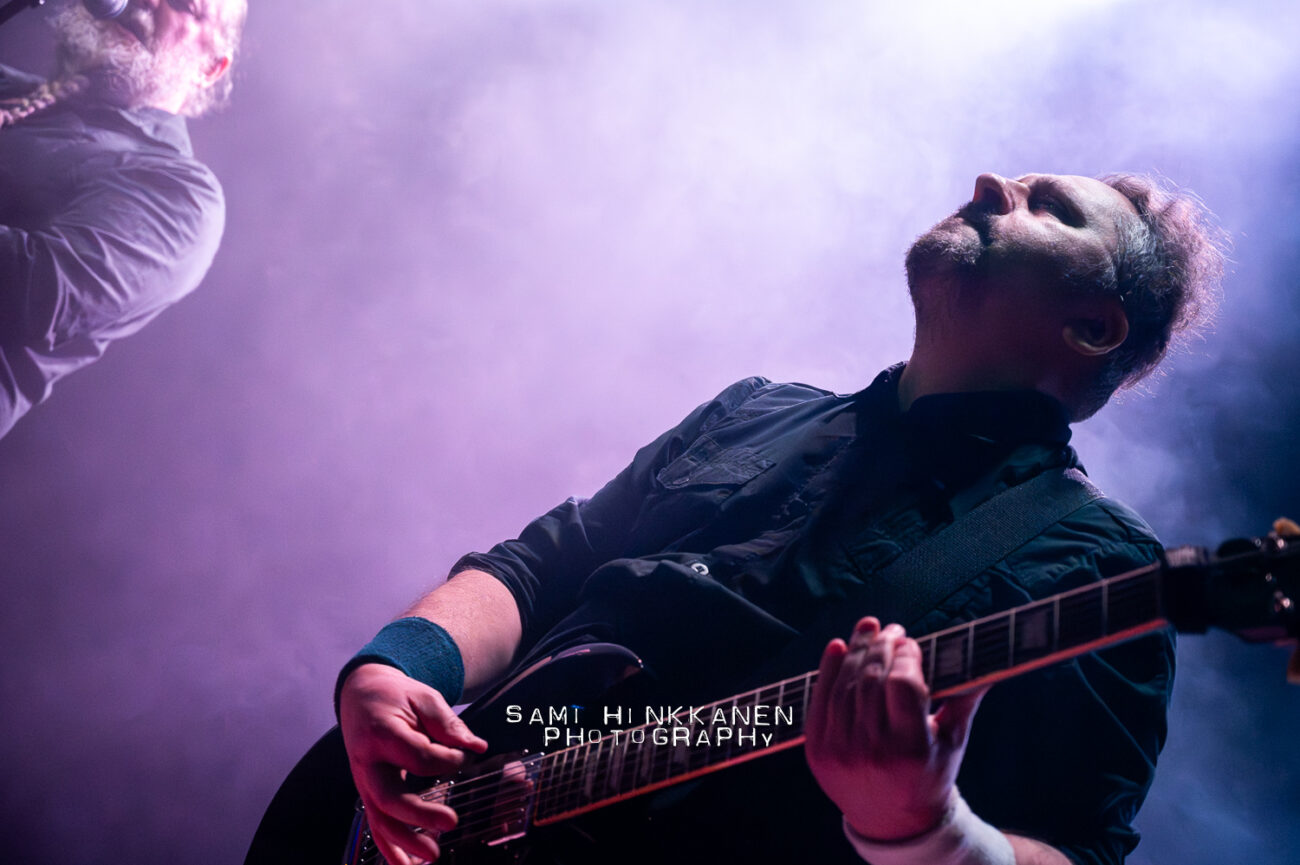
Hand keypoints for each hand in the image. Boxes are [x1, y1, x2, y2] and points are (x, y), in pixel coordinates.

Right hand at [339, 663, 487, 864]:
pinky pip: (374, 825)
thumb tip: (477, 746)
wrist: (361, 694)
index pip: (418, 756)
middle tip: (451, 823)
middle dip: (420, 815)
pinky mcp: (366, 792)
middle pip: (390, 796)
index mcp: (382, 733)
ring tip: (432, 856)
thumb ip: (449, 724)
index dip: (448, 759)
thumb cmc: (396, 697)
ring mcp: (363, 781)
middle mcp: (367, 762)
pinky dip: (389, 849)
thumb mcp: (424, 698)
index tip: (464, 755)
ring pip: (379, 818)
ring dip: (404, 842)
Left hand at [804, 617, 987, 840]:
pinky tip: (840, 647)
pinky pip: (820, 700)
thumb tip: (990, 661)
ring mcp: (839, 751)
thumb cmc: (929, 775)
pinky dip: (828, 669)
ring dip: (857, 650)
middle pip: (871, 680)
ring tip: (869, 629)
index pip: (902, 684)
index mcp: (910, 750)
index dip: (906, 656)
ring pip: (845, 684)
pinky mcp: (817, 751)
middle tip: (891, 629)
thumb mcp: (952, 741)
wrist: (893, 823)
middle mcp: (871, 751)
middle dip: (881, 646)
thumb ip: (964, 698)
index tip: (911, 642)